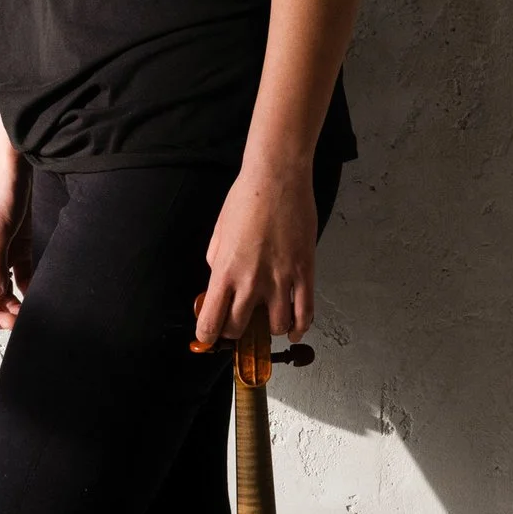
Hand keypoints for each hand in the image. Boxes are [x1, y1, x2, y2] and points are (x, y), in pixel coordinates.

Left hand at [193, 158, 316, 349]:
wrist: (277, 177)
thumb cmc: (245, 199)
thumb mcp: (219, 233)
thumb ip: (217, 263)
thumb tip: (218, 282)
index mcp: (225, 271)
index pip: (211, 321)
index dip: (208, 335)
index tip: (210, 336)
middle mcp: (251, 281)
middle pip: (239, 328)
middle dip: (236, 331)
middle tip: (239, 325)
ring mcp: (280, 278)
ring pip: (275, 326)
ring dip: (269, 328)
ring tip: (268, 321)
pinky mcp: (304, 271)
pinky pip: (304, 312)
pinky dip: (299, 328)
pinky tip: (293, 331)